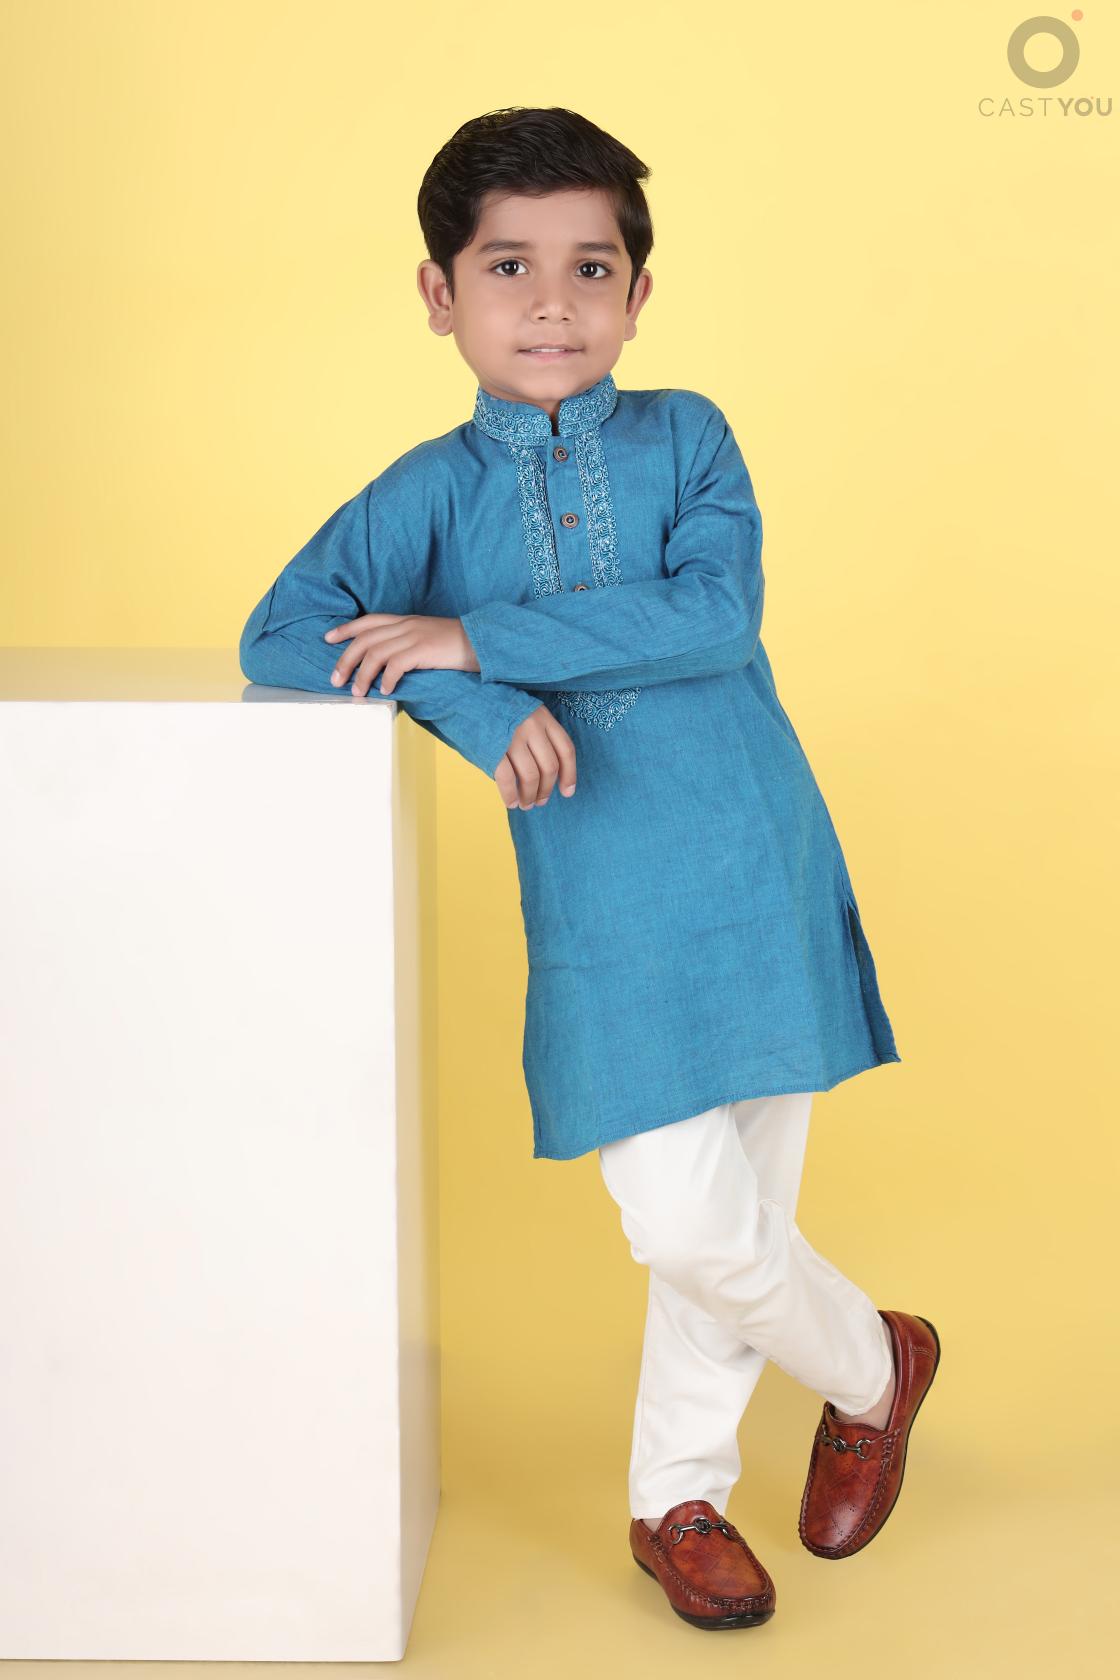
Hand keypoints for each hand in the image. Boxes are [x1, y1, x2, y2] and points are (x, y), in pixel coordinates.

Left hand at [324, 613, 479, 695]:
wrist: (483, 640)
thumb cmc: (456, 644)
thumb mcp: (427, 637)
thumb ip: (407, 644)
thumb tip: (388, 664)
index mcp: (405, 620)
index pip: (368, 621)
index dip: (346, 629)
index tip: (328, 639)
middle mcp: (406, 625)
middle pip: (365, 639)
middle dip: (345, 659)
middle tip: (335, 679)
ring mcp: (414, 636)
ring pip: (376, 653)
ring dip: (362, 674)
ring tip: (357, 692)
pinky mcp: (423, 650)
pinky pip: (396, 664)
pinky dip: (386, 679)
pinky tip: (384, 691)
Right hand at [495, 706, 577, 809]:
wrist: (462, 693)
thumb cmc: (493, 707)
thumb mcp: (523, 712)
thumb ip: (536, 735)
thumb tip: (545, 772)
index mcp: (543, 716)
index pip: (566, 750)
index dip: (569, 775)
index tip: (567, 792)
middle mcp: (532, 725)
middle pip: (549, 766)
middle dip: (546, 790)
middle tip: (540, 802)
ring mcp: (512, 736)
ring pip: (531, 776)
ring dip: (529, 796)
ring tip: (525, 804)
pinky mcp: (493, 747)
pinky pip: (506, 778)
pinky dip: (510, 795)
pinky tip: (511, 803)